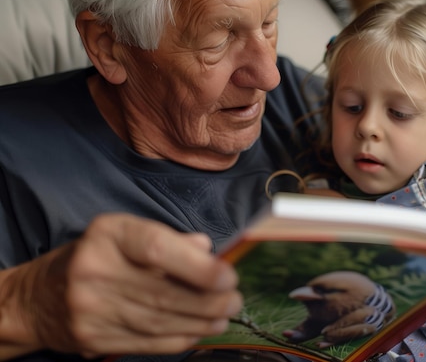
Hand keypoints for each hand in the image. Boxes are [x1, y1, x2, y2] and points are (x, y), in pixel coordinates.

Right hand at [0, 213, 241, 358]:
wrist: (40, 298)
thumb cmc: (97, 257)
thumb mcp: (126, 234)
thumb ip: (169, 241)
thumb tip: (207, 249)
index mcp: (107, 235)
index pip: (156, 249)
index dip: (197, 266)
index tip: (227, 276)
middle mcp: (94, 271)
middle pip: (162, 292)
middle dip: (209, 300)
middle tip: (236, 300)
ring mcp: (91, 310)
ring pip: (159, 321)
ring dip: (200, 321)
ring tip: (225, 315)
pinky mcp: (93, 339)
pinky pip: (147, 342)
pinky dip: (179, 338)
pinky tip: (200, 330)